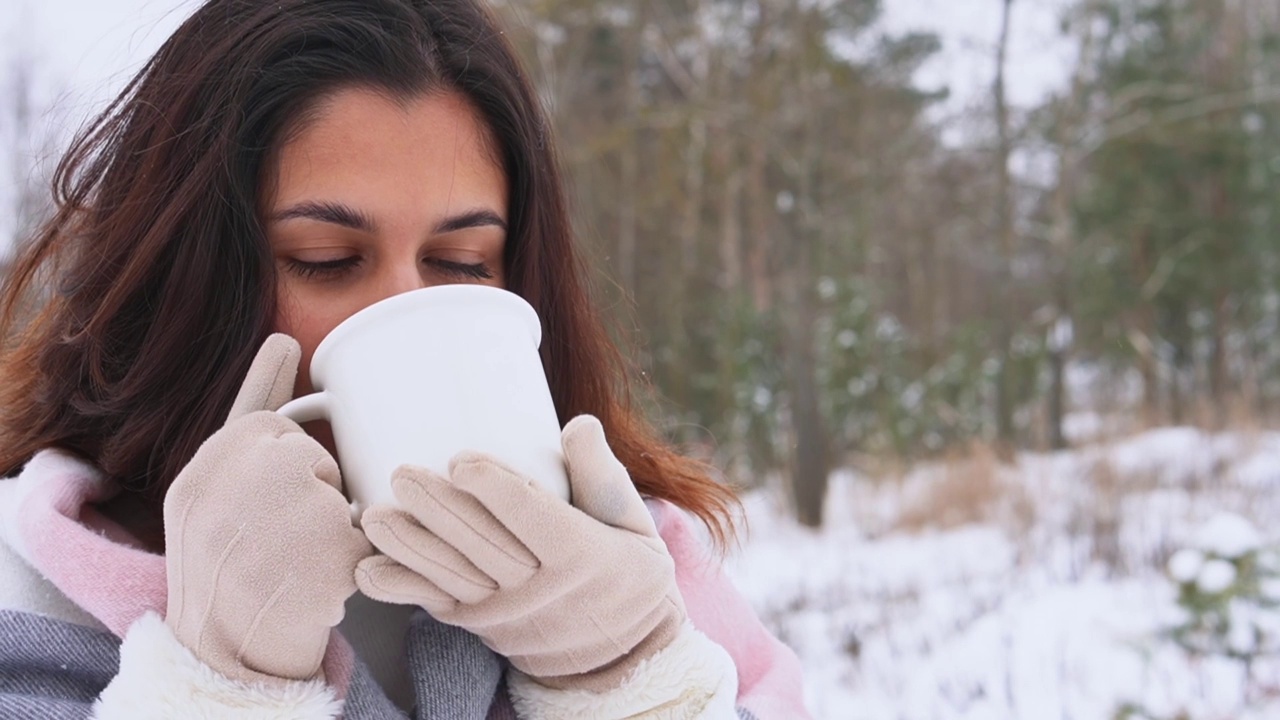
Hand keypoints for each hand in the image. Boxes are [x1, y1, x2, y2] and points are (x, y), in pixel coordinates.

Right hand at [163, 334, 372, 684]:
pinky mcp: (331, 552)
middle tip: (277, 536)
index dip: (279, 458)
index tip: (268, 483)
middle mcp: (241, 479)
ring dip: (330, 524)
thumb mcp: (208, 487)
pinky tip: (316, 583)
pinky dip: (353, 558)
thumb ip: (251, 416)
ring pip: (339, 493)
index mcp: (208, 464)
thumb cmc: (222, 565)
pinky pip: (365, 534)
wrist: (223, 657)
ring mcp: (285, 515)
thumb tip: (284, 336)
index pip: (268, 426)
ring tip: (290, 561)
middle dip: (308, 489)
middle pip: (311, 455)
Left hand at [355, 415, 685, 691]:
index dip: (496, 491)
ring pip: (451, 577)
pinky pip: (434, 604)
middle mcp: (539, 590)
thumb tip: (579, 424)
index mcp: (582, 556)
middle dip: (439, 510)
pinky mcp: (476, 626)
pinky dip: (399, 588)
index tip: (464, 461)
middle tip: (404, 474)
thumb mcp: (635, 526)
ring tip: (376, 516)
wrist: (619, 656)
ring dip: (409, 546)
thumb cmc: (625, 572)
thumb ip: (604, 476)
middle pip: (482, 547)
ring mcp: (502, 613)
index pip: (534, 521)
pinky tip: (367, 569)